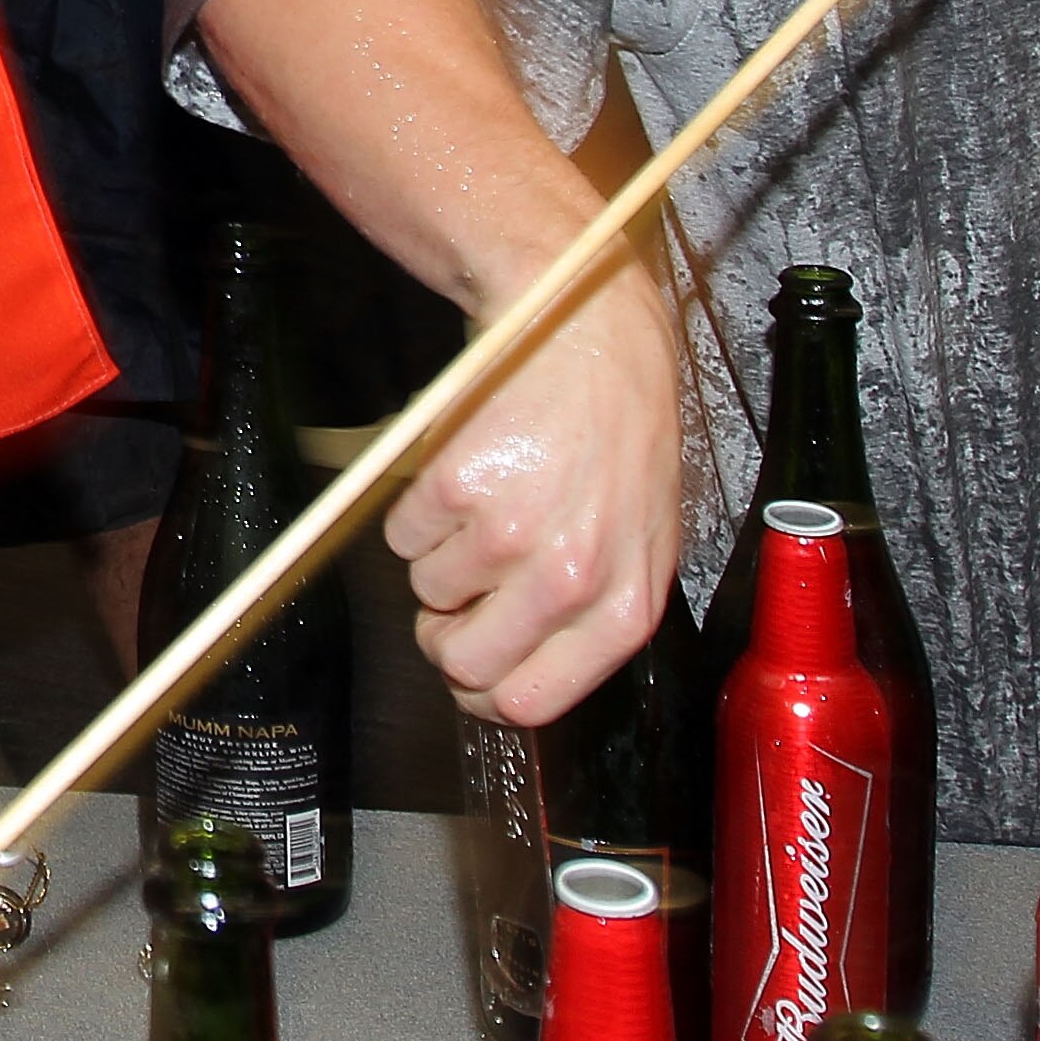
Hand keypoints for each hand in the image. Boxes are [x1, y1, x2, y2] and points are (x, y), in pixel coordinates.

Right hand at [385, 262, 684, 723]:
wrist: (593, 338)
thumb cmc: (620, 439)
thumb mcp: (638, 542)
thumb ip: (590, 618)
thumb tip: (517, 678)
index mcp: (623, 605)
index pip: (529, 702)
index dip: (483, 691)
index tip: (469, 663)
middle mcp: (569, 578)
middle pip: (463, 663)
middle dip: (445, 633)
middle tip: (459, 592)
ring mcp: (509, 532)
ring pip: (425, 592)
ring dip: (439, 556)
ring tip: (485, 503)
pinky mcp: (457, 486)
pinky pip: (401, 536)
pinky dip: (419, 511)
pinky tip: (469, 470)